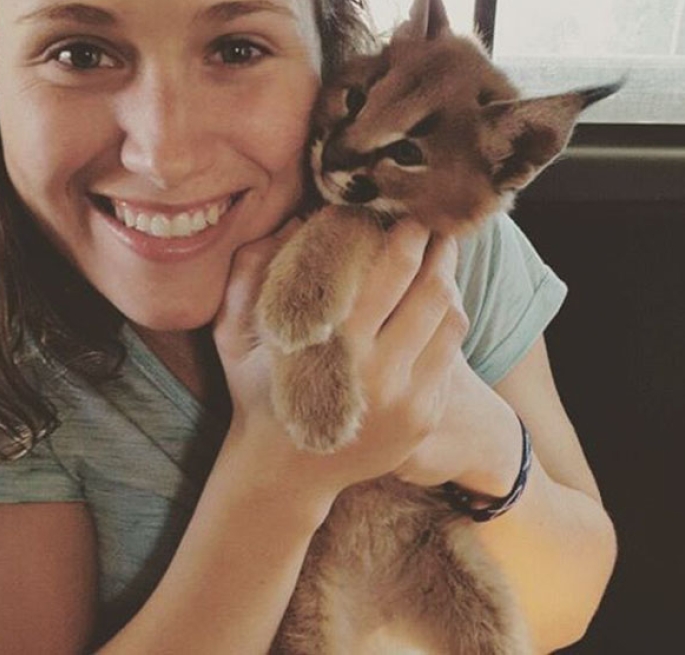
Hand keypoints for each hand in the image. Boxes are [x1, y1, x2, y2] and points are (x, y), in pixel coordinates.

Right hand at [213, 217, 468, 504]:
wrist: (283, 474)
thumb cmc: (256, 391)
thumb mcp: (234, 334)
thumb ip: (249, 274)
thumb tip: (291, 220)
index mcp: (337, 348)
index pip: (394, 273)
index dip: (408, 235)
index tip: (407, 211)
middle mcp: (381, 376)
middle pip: (434, 292)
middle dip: (439, 249)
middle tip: (434, 224)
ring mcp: (409, 402)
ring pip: (451, 321)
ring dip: (449, 281)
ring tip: (438, 258)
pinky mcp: (424, 418)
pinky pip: (451, 355)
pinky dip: (446, 321)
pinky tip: (432, 304)